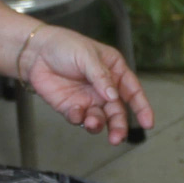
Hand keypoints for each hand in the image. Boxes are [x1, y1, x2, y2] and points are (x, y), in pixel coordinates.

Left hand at [21, 25, 153, 143]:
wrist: (36, 52)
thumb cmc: (64, 45)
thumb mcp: (87, 55)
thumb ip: (101, 77)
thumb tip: (113, 96)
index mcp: (114, 71)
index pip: (133, 92)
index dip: (142, 108)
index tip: (148, 122)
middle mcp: (104, 88)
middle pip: (117, 111)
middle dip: (119, 126)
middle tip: (117, 137)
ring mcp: (88, 99)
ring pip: (100, 119)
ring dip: (98, 125)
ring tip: (92, 124)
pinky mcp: (71, 107)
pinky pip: (80, 118)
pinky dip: (79, 119)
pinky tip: (76, 113)